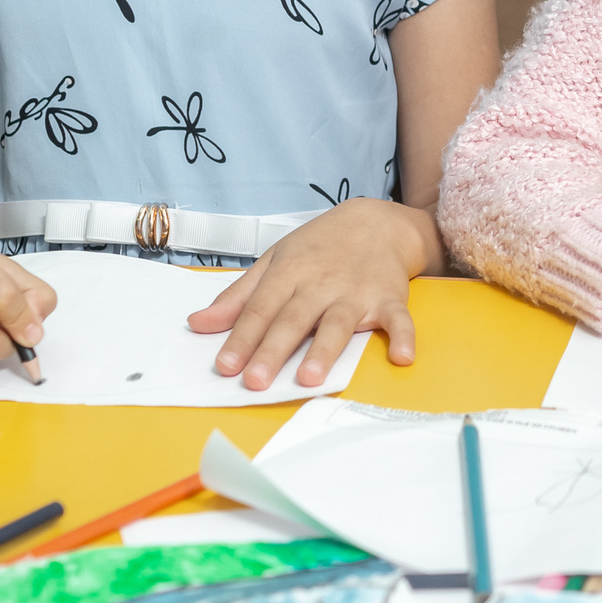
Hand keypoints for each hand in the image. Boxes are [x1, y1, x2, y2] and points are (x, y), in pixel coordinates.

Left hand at [188, 198, 430, 389]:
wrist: (377, 221)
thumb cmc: (320, 246)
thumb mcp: (274, 261)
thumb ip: (238, 296)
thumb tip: (197, 324)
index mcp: (289, 273)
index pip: (260, 309)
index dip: (241, 338)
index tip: (225, 366)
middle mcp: (321, 284)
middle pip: (294, 319)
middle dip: (274, 350)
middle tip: (256, 381)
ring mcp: (357, 292)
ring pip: (338, 323)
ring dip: (325, 349)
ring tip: (310, 377)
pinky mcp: (390, 298)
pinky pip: (398, 319)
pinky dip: (403, 337)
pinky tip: (402, 357)